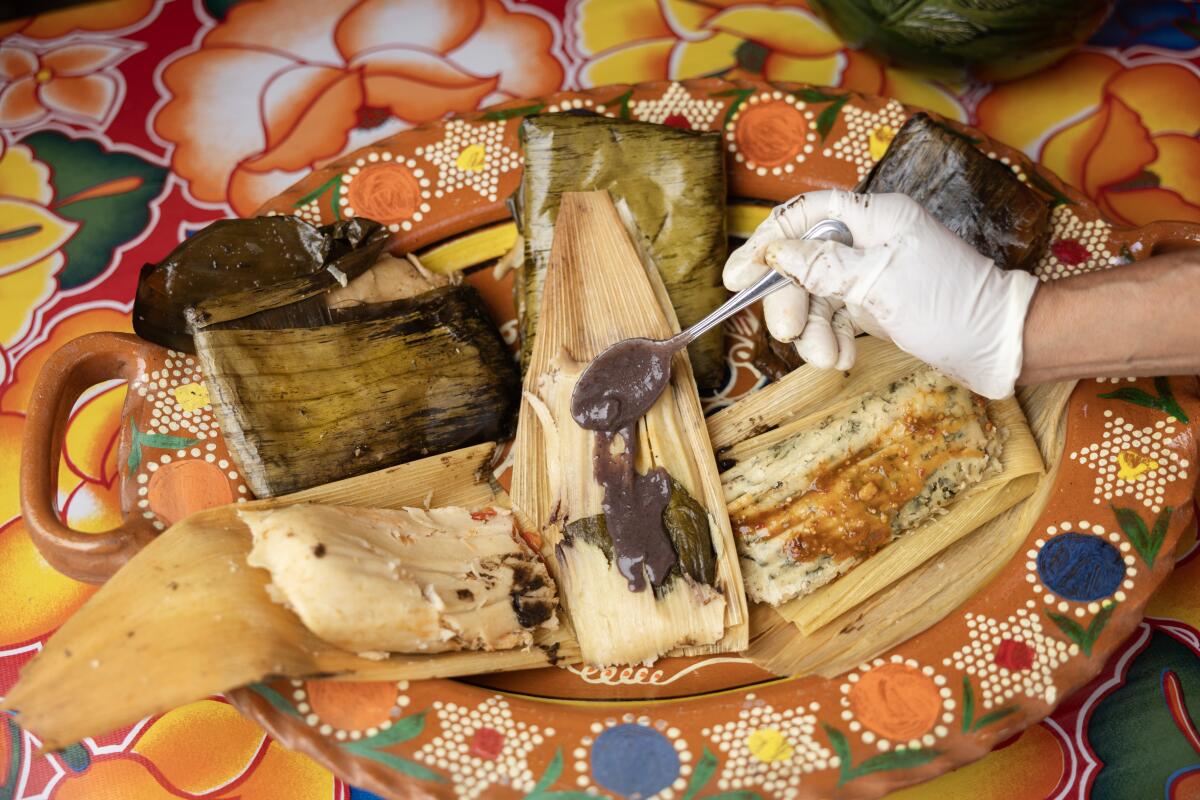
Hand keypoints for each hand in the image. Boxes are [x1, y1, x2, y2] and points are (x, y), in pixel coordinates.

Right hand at [760, 189, 1039, 398]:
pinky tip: (840, 359)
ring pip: (816, 295)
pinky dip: (830, 339)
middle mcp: (870, 239)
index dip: (766, 242)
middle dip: (791, 301)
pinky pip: (835, 317)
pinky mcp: (876, 304)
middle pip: (804, 262)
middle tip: (785, 334)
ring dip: (812, 331)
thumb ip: (823, 266)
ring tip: (827, 359)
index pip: (805, 215)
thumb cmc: (951, 304)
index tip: (737, 277)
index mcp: (876, 216)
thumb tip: (776, 253)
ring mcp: (872, 273)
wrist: (1000, 345)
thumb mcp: (878, 284)